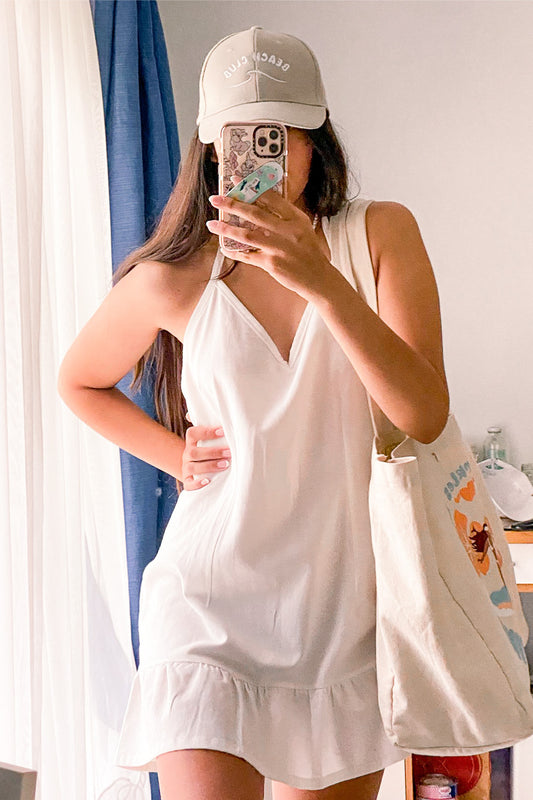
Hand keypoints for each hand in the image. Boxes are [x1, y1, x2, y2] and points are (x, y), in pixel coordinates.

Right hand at [180, 422, 230, 490]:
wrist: (198, 468)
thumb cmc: (209, 449)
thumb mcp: (208, 438)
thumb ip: (208, 424)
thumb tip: (196, 412)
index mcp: (191, 442)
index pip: (193, 433)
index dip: (207, 432)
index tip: (223, 431)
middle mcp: (187, 454)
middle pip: (193, 452)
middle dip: (213, 452)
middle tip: (230, 452)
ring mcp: (186, 468)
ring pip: (192, 467)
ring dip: (209, 466)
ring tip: (225, 465)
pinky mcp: (188, 481)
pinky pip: (188, 484)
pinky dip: (197, 484)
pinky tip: (208, 481)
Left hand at [206, 187, 334, 301]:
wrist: (319, 278)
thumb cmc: (309, 252)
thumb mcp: (302, 228)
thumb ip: (284, 217)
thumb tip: (260, 204)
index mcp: (295, 219)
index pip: (271, 198)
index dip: (252, 186)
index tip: (236, 179)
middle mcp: (287, 231)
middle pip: (255, 214)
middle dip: (232, 204)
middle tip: (215, 198)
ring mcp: (278, 248)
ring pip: (247, 235)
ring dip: (226, 229)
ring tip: (212, 223)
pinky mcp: (272, 264)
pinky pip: (248, 256)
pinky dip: (234, 252)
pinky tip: (224, 247)